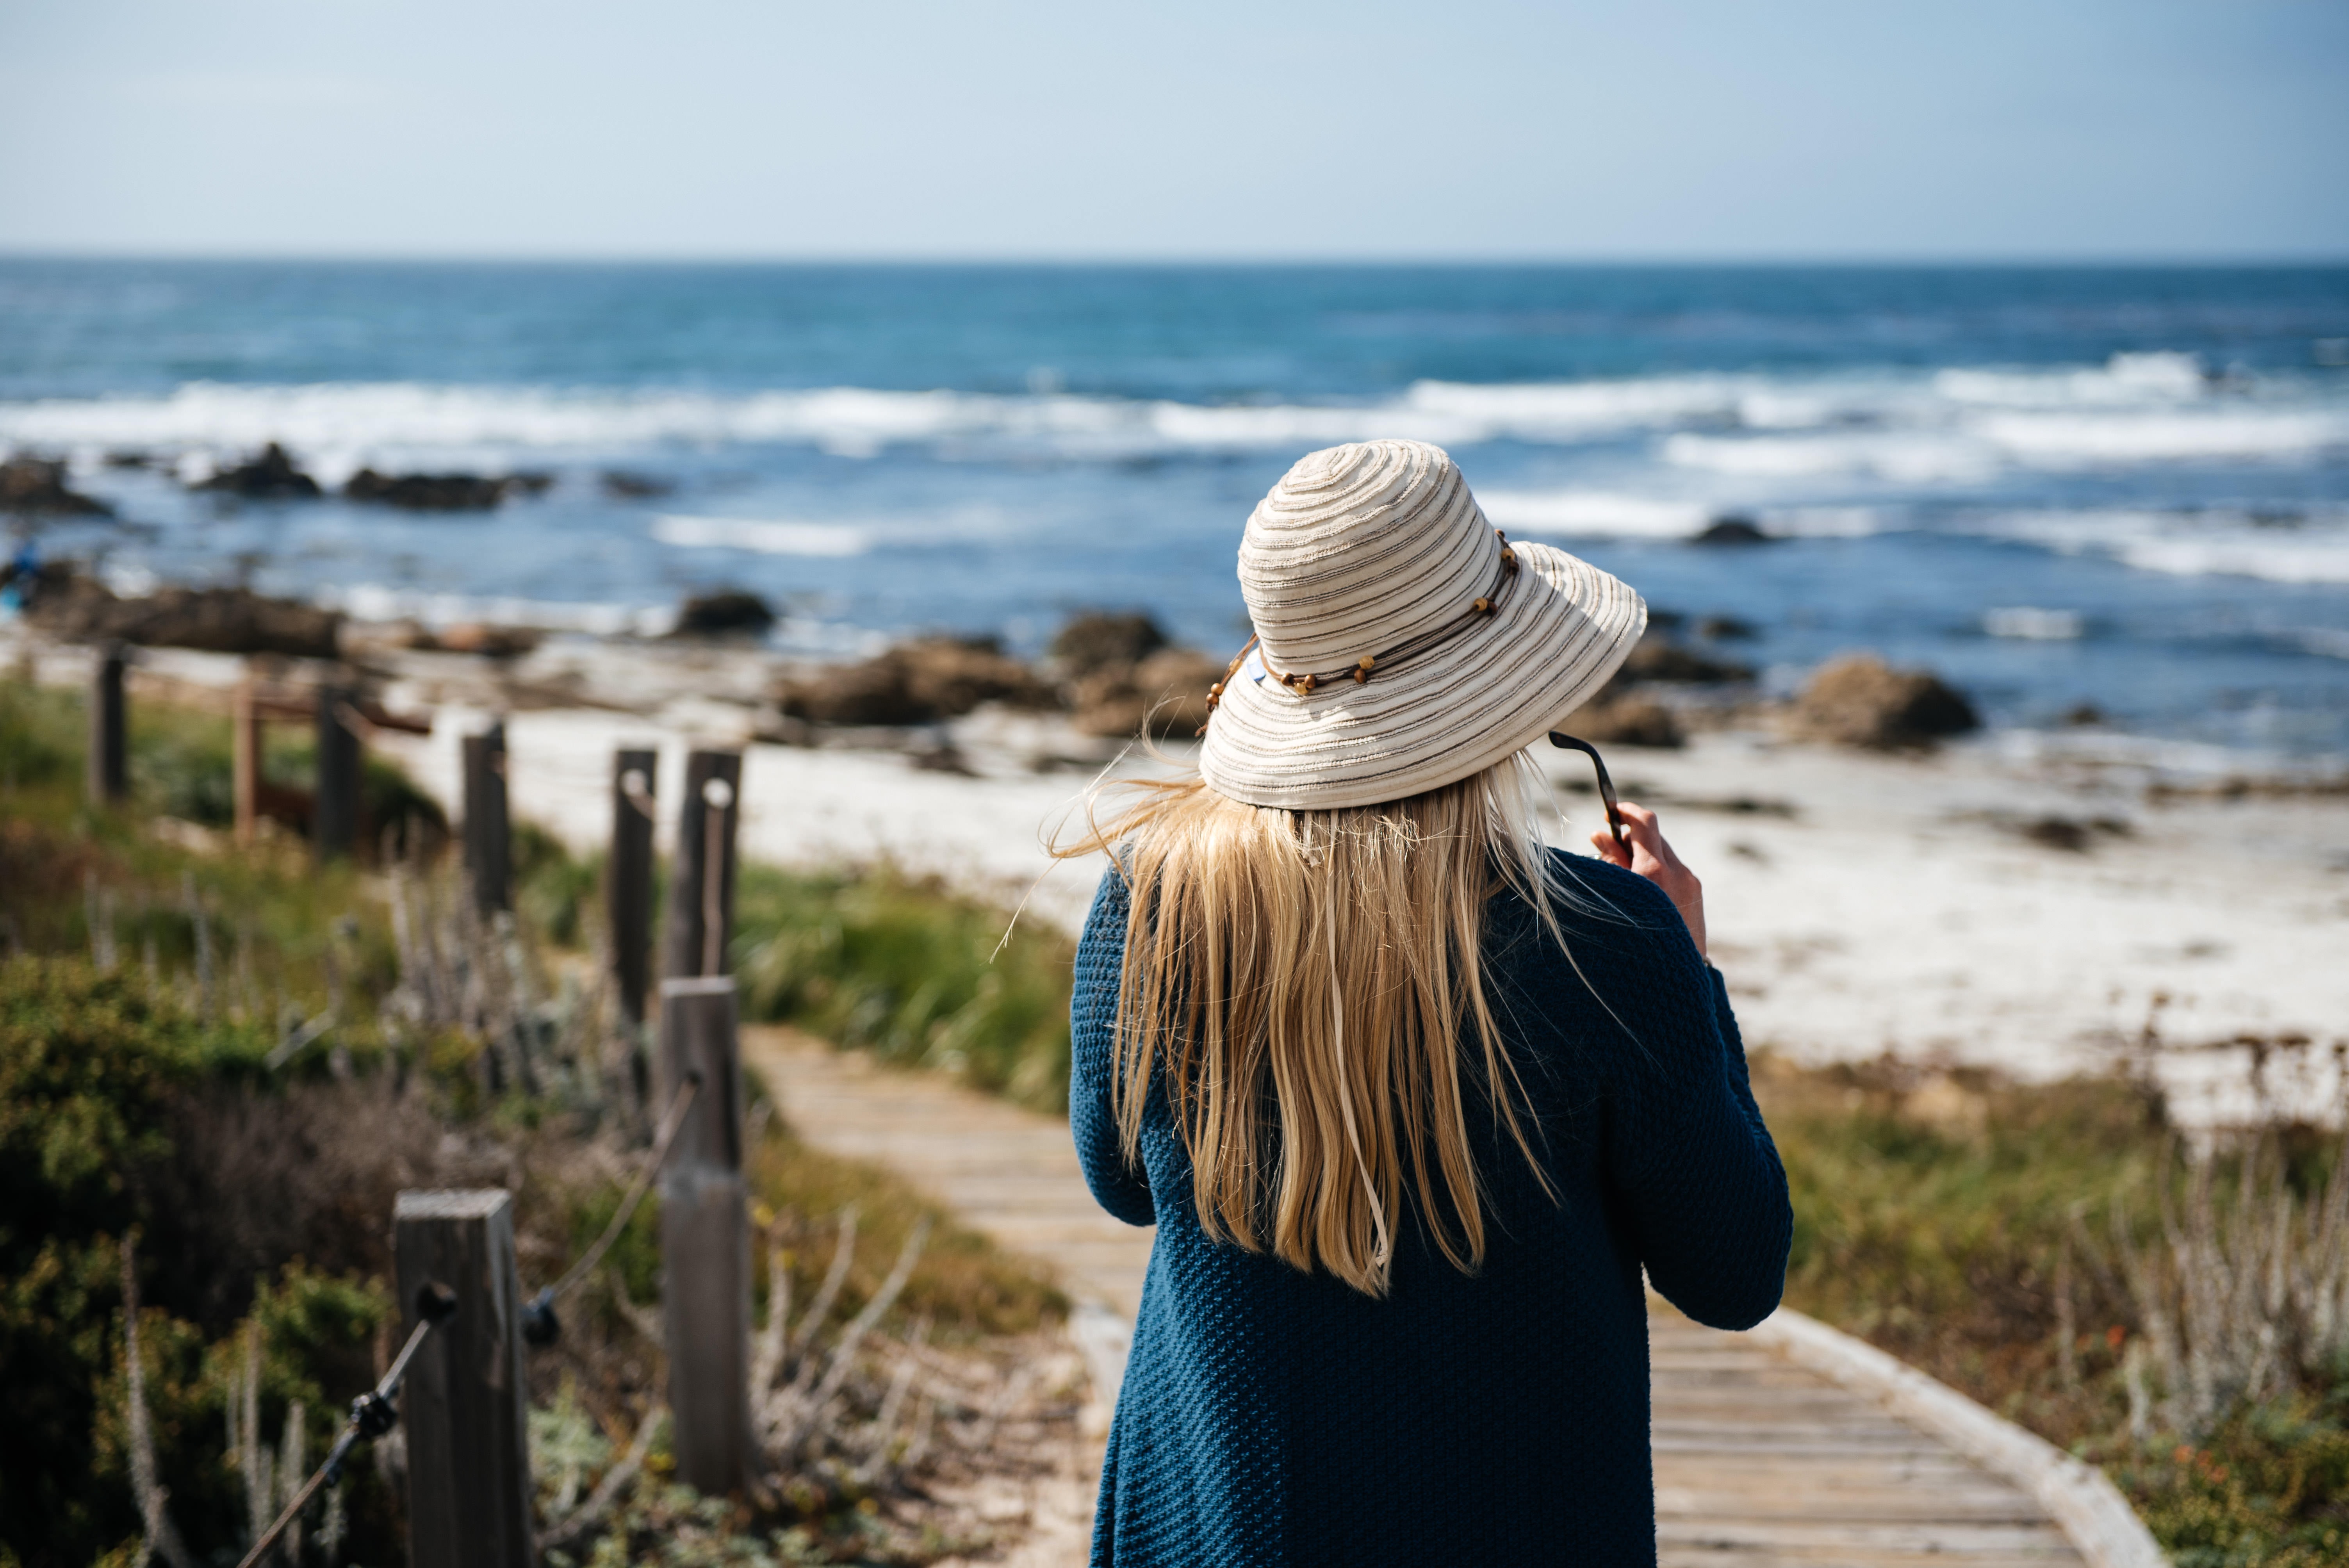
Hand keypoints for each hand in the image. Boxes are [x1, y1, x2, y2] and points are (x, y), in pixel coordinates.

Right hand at [1588, 802, 1706, 959]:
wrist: (1671, 978)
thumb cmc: (1634, 940)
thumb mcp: (1615, 897)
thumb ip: (1610, 862)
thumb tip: (1600, 834)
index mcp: (1655, 872)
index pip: (1644, 822)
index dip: (1626, 811)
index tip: (1612, 811)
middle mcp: (1678, 873)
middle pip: (1654, 836)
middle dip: (1631, 839)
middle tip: (1610, 852)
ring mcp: (1691, 883)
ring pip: (1664, 854)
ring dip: (1644, 856)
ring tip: (1627, 879)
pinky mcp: (1697, 894)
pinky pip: (1674, 871)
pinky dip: (1657, 871)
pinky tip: (1645, 893)